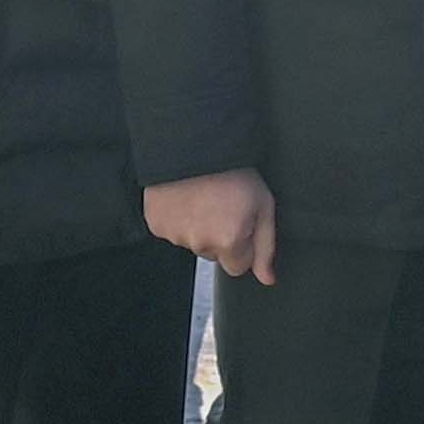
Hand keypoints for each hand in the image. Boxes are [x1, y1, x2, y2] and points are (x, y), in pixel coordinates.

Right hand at [145, 167, 276, 283]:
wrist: (196, 144)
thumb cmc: (234, 172)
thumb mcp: (263, 206)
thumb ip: (265, 247)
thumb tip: (267, 279)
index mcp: (228, 241)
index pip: (238, 266)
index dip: (243, 246)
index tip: (242, 222)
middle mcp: (199, 243)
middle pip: (214, 254)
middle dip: (221, 236)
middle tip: (223, 205)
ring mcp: (175, 235)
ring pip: (192, 242)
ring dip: (199, 227)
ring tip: (204, 197)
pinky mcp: (156, 224)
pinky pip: (172, 231)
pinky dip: (178, 219)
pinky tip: (186, 198)